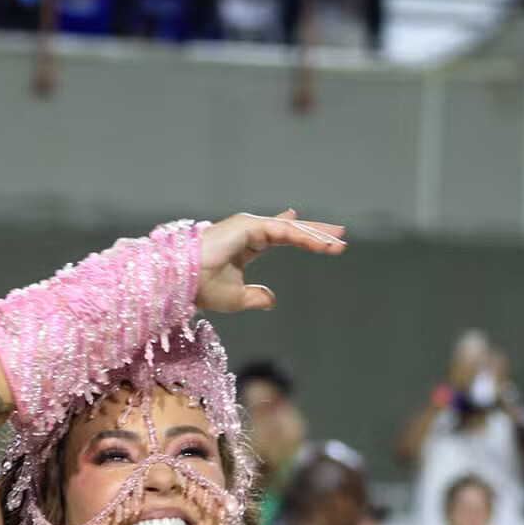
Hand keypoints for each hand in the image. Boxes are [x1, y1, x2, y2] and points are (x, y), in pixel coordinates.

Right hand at [196, 209, 345, 313]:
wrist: (183, 281)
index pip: (278, 237)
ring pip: (290, 229)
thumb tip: (271, 299)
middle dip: (315, 232)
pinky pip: (283, 231)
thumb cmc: (201, 289)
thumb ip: (255, 296)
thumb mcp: (236, 298)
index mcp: (245, 245)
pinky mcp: (249, 225)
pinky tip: (322, 245)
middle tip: (341, 235)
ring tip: (339, 243)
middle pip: (290, 229)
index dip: (298, 235)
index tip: (316, 236)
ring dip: (316, 236)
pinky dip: (303, 237)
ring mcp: (249, 225)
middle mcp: (248, 231)